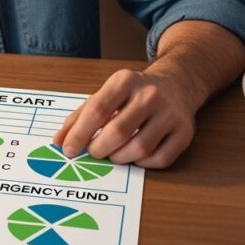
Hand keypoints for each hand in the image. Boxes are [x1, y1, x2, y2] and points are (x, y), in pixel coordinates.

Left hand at [51, 69, 196, 168]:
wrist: (176, 84)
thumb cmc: (133, 93)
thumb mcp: (105, 94)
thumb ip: (79, 117)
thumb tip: (59, 142)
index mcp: (125, 81)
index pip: (97, 110)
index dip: (79, 134)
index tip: (68, 150)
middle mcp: (150, 95)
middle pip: (117, 132)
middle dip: (98, 149)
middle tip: (93, 152)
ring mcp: (170, 114)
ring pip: (139, 149)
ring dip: (119, 158)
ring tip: (113, 153)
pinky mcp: (184, 132)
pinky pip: (159, 160)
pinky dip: (142, 164)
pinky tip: (135, 155)